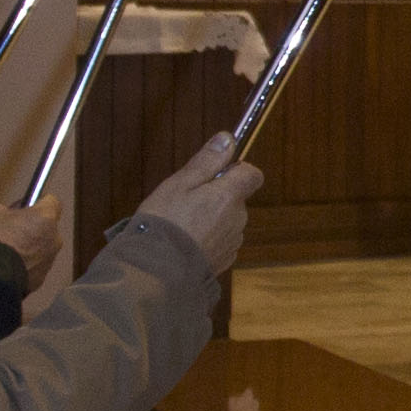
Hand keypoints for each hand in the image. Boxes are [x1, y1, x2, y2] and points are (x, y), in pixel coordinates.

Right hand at [0, 166, 56, 270]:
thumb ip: (5, 209)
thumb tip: (8, 214)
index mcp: (45, 218)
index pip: (52, 201)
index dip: (36, 203)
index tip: (23, 207)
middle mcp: (53, 240)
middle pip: (47, 228)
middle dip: (32, 227)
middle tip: (9, 230)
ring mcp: (48, 262)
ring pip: (41, 249)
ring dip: (28, 248)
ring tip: (3, 252)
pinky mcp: (40, 280)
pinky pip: (33, 267)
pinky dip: (23, 265)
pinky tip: (4, 266)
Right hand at [134, 133, 263, 276]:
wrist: (158, 272)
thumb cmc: (165, 223)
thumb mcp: (179, 184)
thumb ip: (207, 161)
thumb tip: (228, 139)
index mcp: (229, 196)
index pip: (253, 174)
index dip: (237, 169)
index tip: (216, 172)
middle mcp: (238, 219)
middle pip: (236, 198)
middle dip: (216, 196)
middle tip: (185, 201)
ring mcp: (232, 242)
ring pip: (227, 220)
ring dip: (211, 218)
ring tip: (181, 225)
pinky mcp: (224, 261)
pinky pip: (220, 241)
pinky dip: (207, 238)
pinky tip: (185, 242)